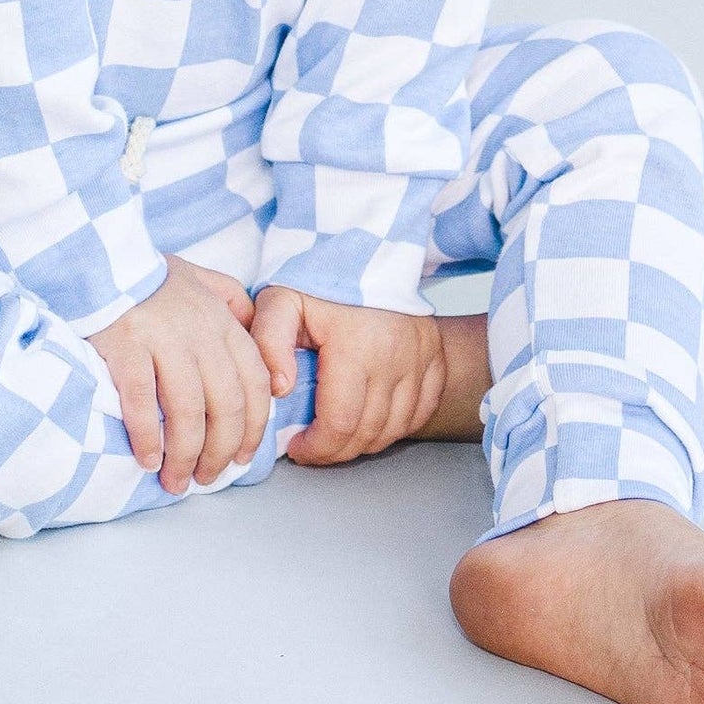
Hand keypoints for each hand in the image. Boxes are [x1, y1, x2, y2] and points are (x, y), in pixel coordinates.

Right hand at [89, 257, 274, 493]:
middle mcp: (199, 329)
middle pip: (225, 404)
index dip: (252, 428)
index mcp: (222, 320)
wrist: (99, 259)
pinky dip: (147, 436)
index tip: (241, 458)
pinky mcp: (124, 345)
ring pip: (187, 410)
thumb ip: (234, 307)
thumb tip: (259, 347)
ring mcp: (161, 337)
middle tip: (206, 480)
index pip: (253, 382)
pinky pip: (140, 401)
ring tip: (176, 480)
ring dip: (184, 455)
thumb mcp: (204, 281)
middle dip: (219, 452)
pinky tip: (147, 459)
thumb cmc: (151, 279)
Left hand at [248, 288, 446, 463]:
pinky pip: (420, 413)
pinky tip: (370, 420)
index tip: (297, 448)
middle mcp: (395, 357)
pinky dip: (395, 427)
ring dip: (363, 442)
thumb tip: (279, 389)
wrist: (368, 252)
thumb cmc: (320, 280)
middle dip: (335, 451)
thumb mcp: (280, 300)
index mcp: (355, 346)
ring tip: (337, 434)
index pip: (339, 422)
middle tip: (312, 446)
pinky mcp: (435, 360)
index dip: (317, 448)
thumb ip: (268, 342)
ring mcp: (420, 360)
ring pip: (394, 429)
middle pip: (367, 432)